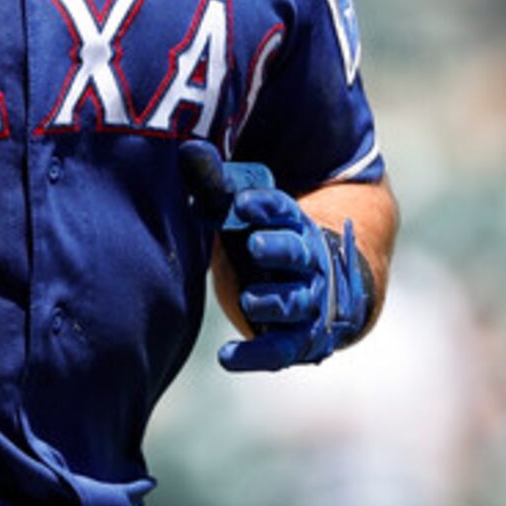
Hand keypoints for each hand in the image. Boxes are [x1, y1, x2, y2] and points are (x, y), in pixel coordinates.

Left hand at [179, 140, 372, 370]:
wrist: (317, 286)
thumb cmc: (266, 238)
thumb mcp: (243, 211)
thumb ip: (215, 185)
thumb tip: (187, 147)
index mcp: (294, 224)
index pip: (283, 210)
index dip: (264, 207)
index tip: (242, 203)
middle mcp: (307, 261)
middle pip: (297, 253)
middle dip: (279, 250)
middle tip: (256, 246)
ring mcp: (307, 301)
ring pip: (295, 301)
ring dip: (273, 301)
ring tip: (249, 300)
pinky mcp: (298, 338)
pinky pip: (280, 348)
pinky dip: (256, 355)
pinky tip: (226, 357)